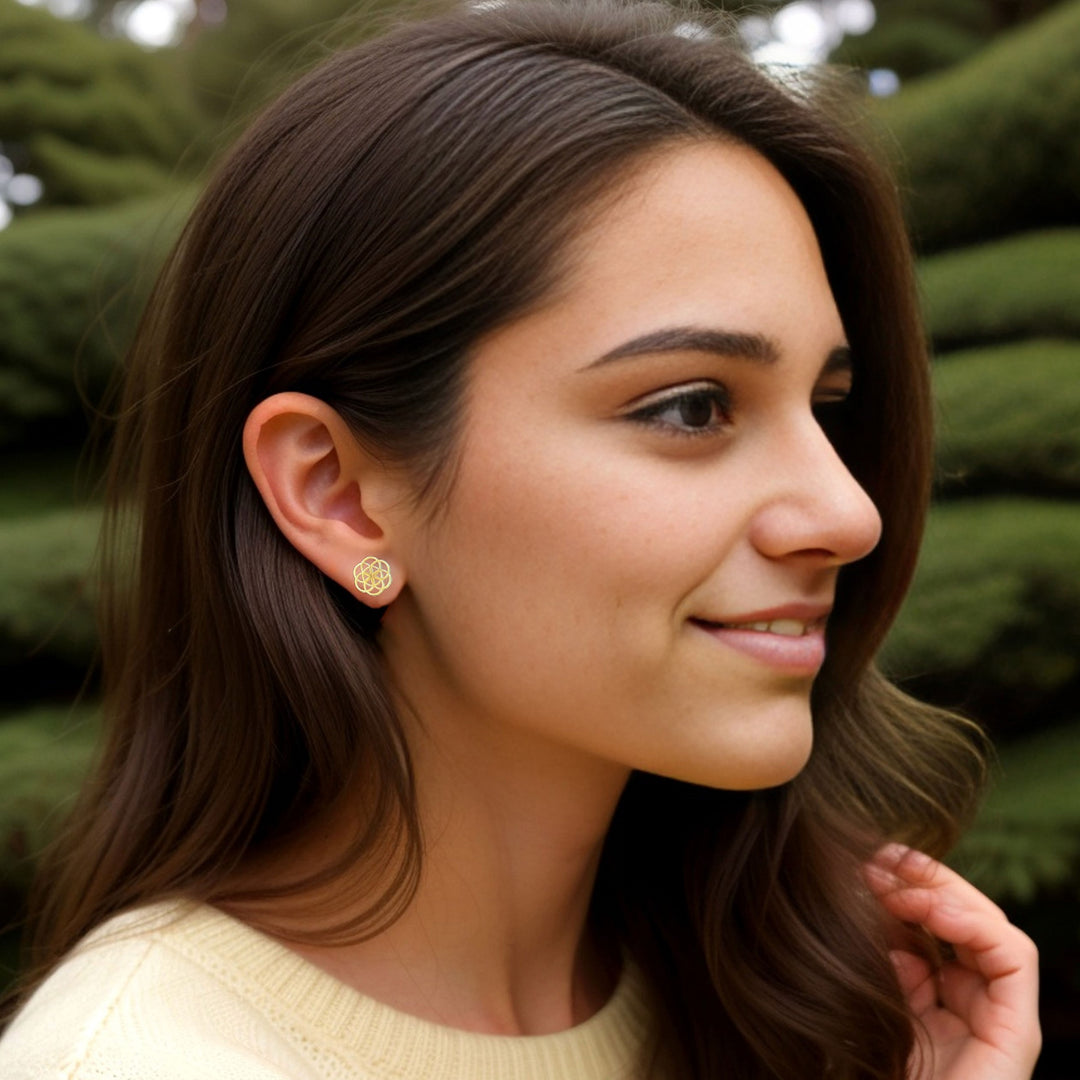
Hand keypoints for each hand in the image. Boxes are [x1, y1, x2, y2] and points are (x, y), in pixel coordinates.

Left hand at [864, 844, 1040, 1079]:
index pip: (928, 927)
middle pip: (960, 922)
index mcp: (928, 1001)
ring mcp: (995, 1020)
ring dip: (945, 892)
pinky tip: (932, 909)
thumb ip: (872, 958)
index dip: (901, 887)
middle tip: (882, 855)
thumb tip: (867, 902)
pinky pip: (1014, 958)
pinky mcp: (1017, 1035)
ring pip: (989, 928)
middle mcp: (966, 1007)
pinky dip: (977, 922)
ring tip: (899, 881)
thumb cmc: (868, 1071)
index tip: (867, 859)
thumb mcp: (861, 999)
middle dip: (923, 880)